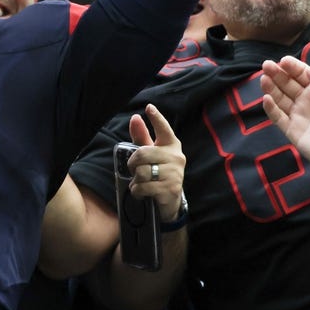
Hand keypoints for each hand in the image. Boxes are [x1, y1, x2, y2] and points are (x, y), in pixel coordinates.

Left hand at [124, 104, 185, 221]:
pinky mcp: (170, 189)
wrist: (170, 201)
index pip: (164, 129)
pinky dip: (136, 191)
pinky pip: (142, 187)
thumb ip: (142, 137)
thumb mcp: (150, 154)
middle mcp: (176, 157)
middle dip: (133, 163)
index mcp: (171, 145)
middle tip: (135, 170)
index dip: (156, 118)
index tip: (149, 108)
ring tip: (141, 182)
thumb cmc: (158, 173)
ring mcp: (175, 173)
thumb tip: (135, 118)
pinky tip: (142, 192)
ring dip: (135, 180)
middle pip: (142, 154)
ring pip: (141, 172)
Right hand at [259, 56, 309, 176]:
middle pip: (287, 84)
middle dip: (276, 74)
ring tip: (264, 78)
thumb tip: (309, 72)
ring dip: (271, 88)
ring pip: (279, 99)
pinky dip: (271, 109)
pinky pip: (278, 118)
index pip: (301, 75)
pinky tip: (267, 98)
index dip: (292, 67)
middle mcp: (306, 101)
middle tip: (267, 65)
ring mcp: (298, 116)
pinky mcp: (292, 131)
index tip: (283, 61)